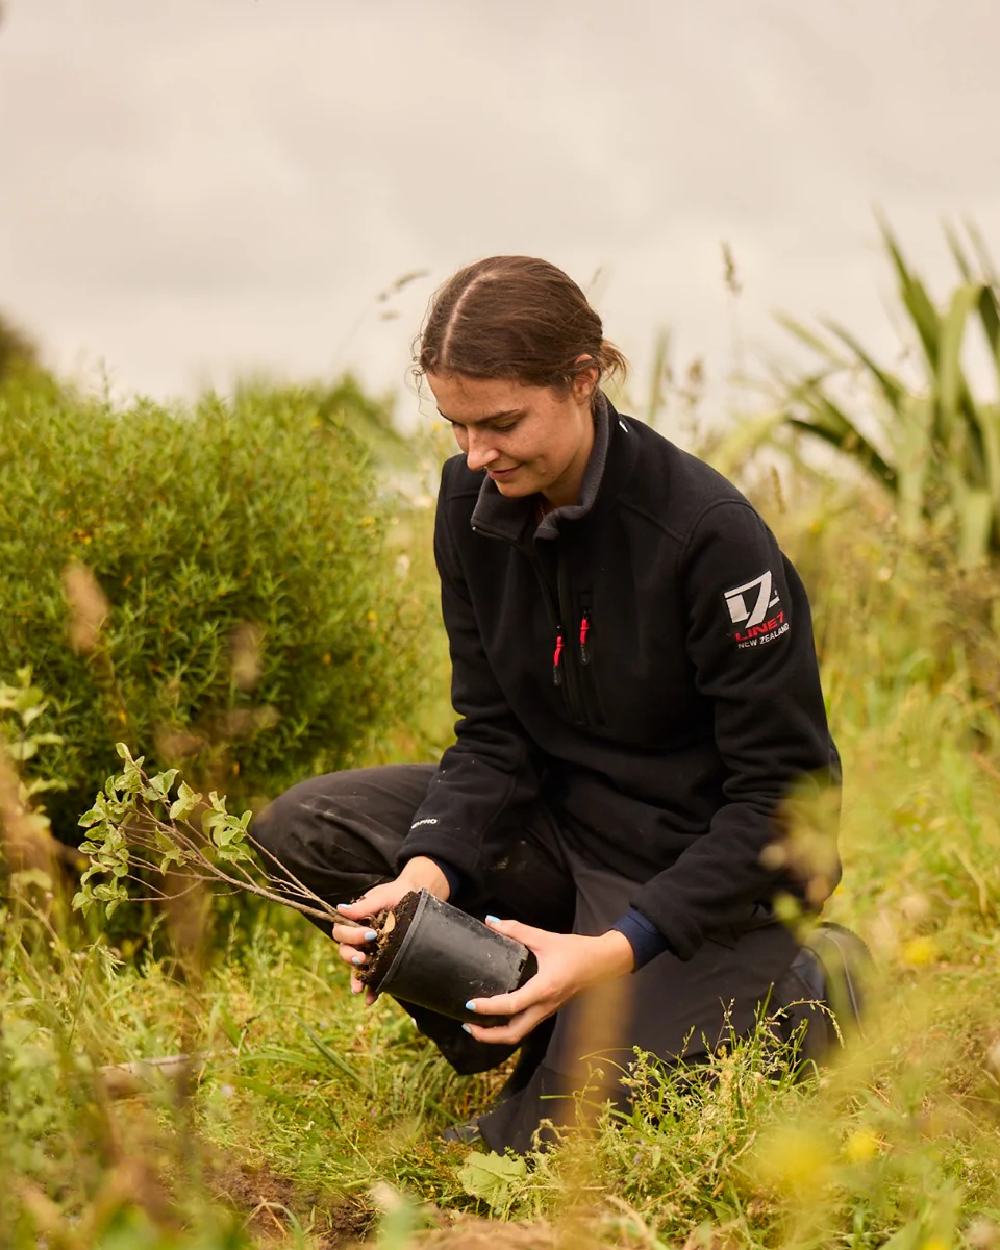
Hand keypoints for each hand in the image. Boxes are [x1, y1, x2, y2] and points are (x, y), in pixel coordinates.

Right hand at [334, 856, 450, 1001]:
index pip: (341, 932)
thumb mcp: (382, 896)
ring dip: (356, 978)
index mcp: (354, 922)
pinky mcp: (382, 960)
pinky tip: (370, 999)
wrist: (418, 897)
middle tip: (363, 958)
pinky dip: (371, 989)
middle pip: (345, 951)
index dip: (351, 936)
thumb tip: (340, 909)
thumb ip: (363, 905)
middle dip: (351, 957)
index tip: (370, 934)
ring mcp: (370, 950)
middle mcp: (359, 938)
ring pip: (356, 967)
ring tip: (359, 989)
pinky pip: (373, 976)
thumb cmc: (397, 893)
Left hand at [463, 918, 634, 1045]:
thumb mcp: (545, 938)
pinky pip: (526, 1026)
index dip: (489, 1008)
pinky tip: (496, 1018)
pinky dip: (508, 1027)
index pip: (512, 1005)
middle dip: (488, 1035)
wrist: (602, 962)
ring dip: (496, 1035)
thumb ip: (516, 930)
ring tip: (476, 1026)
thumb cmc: (576, 950)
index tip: (470, 1004)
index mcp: (544, 988)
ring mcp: (548, 1011)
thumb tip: (491, 921)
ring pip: (519, 1034)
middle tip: (467, 1024)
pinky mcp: (549, 1010)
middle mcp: (545, 1005)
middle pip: (513, 1033)